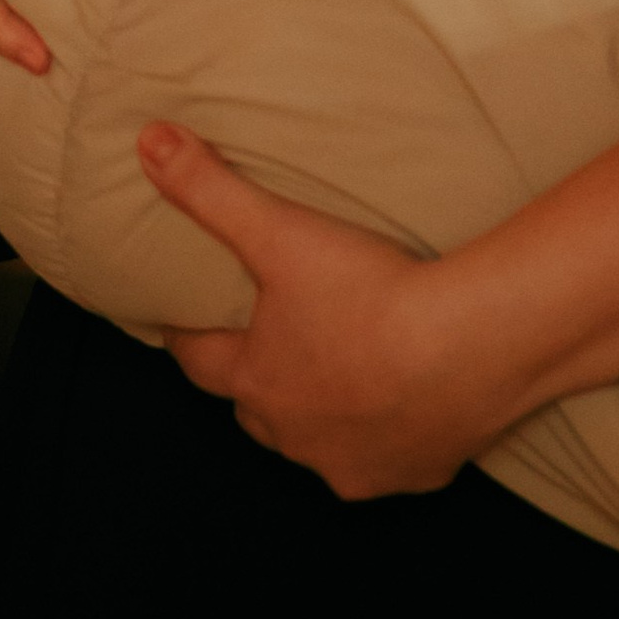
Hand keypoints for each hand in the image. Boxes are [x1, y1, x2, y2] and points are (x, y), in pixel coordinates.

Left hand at [143, 124, 500, 500]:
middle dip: (256, 382)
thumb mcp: (280, 231)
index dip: (191, 337)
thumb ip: (211, 189)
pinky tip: (402, 412)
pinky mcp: (411, 477)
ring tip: (336, 379)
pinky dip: (385, 441)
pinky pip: (385, 463)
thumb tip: (148, 141)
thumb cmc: (369, 294)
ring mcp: (353, 463)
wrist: (469, 350)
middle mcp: (296, 434)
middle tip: (269, 345)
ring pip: (316, 444)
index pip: (201, 361)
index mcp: (258, 380)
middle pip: (256, 411)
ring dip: (318, 419)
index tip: (188, 322)